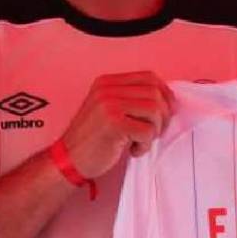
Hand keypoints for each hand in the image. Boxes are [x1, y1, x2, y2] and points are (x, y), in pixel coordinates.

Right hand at [59, 72, 173, 178]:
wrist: (68, 160)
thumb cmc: (92, 139)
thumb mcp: (108, 109)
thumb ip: (131, 99)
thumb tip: (168, 99)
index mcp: (107, 82)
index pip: (149, 77)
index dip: (164, 93)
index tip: (166, 110)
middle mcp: (107, 89)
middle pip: (155, 93)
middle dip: (163, 115)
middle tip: (154, 131)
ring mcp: (109, 105)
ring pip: (154, 110)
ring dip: (154, 131)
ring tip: (140, 141)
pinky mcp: (114, 124)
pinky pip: (147, 131)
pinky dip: (145, 145)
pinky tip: (132, 150)